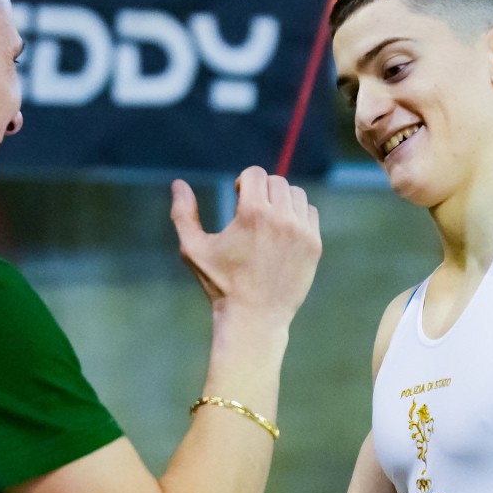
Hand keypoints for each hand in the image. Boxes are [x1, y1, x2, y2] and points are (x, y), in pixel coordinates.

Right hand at [171, 167, 320, 324]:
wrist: (254, 318)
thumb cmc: (220, 284)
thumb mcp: (193, 249)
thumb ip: (183, 214)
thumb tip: (178, 183)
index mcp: (253, 214)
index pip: (256, 174)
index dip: (243, 182)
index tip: (238, 197)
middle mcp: (281, 218)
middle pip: (276, 181)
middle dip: (261, 191)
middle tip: (250, 212)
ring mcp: (302, 232)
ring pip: (296, 194)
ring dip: (281, 200)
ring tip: (267, 222)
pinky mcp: (314, 245)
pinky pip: (310, 213)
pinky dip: (297, 215)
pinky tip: (282, 233)